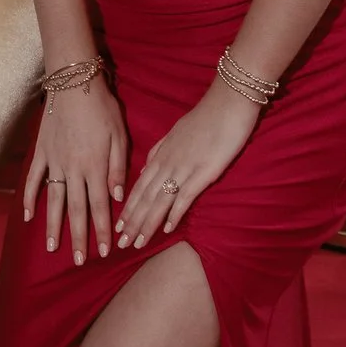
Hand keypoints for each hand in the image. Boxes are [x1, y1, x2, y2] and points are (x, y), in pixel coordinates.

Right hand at [26, 77, 129, 265]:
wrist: (73, 83)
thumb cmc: (102, 107)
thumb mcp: (120, 135)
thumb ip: (118, 167)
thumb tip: (117, 197)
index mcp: (96, 167)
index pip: (101, 206)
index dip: (103, 230)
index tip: (104, 252)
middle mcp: (74, 170)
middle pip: (77, 210)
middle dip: (80, 237)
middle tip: (80, 261)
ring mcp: (54, 162)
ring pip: (54, 201)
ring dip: (54, 226)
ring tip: (53, 248)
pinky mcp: (41, 153)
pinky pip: (34, 180)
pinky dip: (30, 199)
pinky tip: (28, 217)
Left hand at [114, 81, 262, 249]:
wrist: (227, 103)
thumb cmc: (205, 117)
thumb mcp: (176, 132)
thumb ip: (161, 150)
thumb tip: (150, 164)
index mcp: (160, 155)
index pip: (139, 186)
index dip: (128, 208)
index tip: (118, 226)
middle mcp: (167, 163)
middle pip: (144, 198)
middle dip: (131, 223)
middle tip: (120, 244)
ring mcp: (183, 168)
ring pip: (159, 201)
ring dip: (146, 224)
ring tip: (137, 243)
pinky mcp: (203, 171)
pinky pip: (184, 196)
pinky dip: (174, 213)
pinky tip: (167, 229)